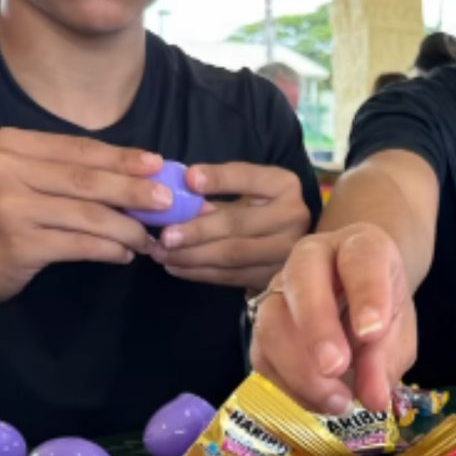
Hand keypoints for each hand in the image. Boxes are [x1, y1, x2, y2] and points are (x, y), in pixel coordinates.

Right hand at [0, 129, 168, 311]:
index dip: (124, 158)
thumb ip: (69, 173)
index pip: (80, 149)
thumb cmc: (0, 217)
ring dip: (128, 228)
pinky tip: (126, 254)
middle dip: (135, 191)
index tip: (159, 164)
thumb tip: (139, 175)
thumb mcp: (23, 181)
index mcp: (12, 145)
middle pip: (88, 179)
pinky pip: (81, 244)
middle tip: (169, 201)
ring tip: (150, 238)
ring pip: (90, 214)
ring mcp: (11, 207)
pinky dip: (110, 249)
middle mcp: (7, 170)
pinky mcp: (19, 243)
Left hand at [151, 163, 310, 290]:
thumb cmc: (258, 208)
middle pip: (237, 224)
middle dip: (197, 231)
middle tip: (164, 236)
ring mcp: (287, 250)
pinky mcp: (274, 276)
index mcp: (283, 185)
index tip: (188, 178)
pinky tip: (176, 267)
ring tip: (162, 254)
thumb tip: (178, 203)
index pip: (249, 178)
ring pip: (232, 255)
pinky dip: (200, 272)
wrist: (288, 242)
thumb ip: (217, 195)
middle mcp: (292, 217)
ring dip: (192, 256)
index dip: (219, 179)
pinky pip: (231, 276)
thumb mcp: (245, 192)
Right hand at [250, 224, 415, 413]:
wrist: (356, 298)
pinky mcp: (263, 328)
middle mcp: (311, 259)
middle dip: (317, 328)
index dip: (366, 294)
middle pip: (301, 281)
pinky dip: (287, 386)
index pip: (360, 259)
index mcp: (358, 247)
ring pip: (272, 322)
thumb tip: (373, 397)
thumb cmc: (380, 306)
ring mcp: (279, 290)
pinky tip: (316, 404)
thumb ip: (387, 356)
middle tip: (336, 368)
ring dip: (300, 369)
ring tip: (337, 401)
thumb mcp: (398, 326)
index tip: (372, 332)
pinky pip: (262, 357)